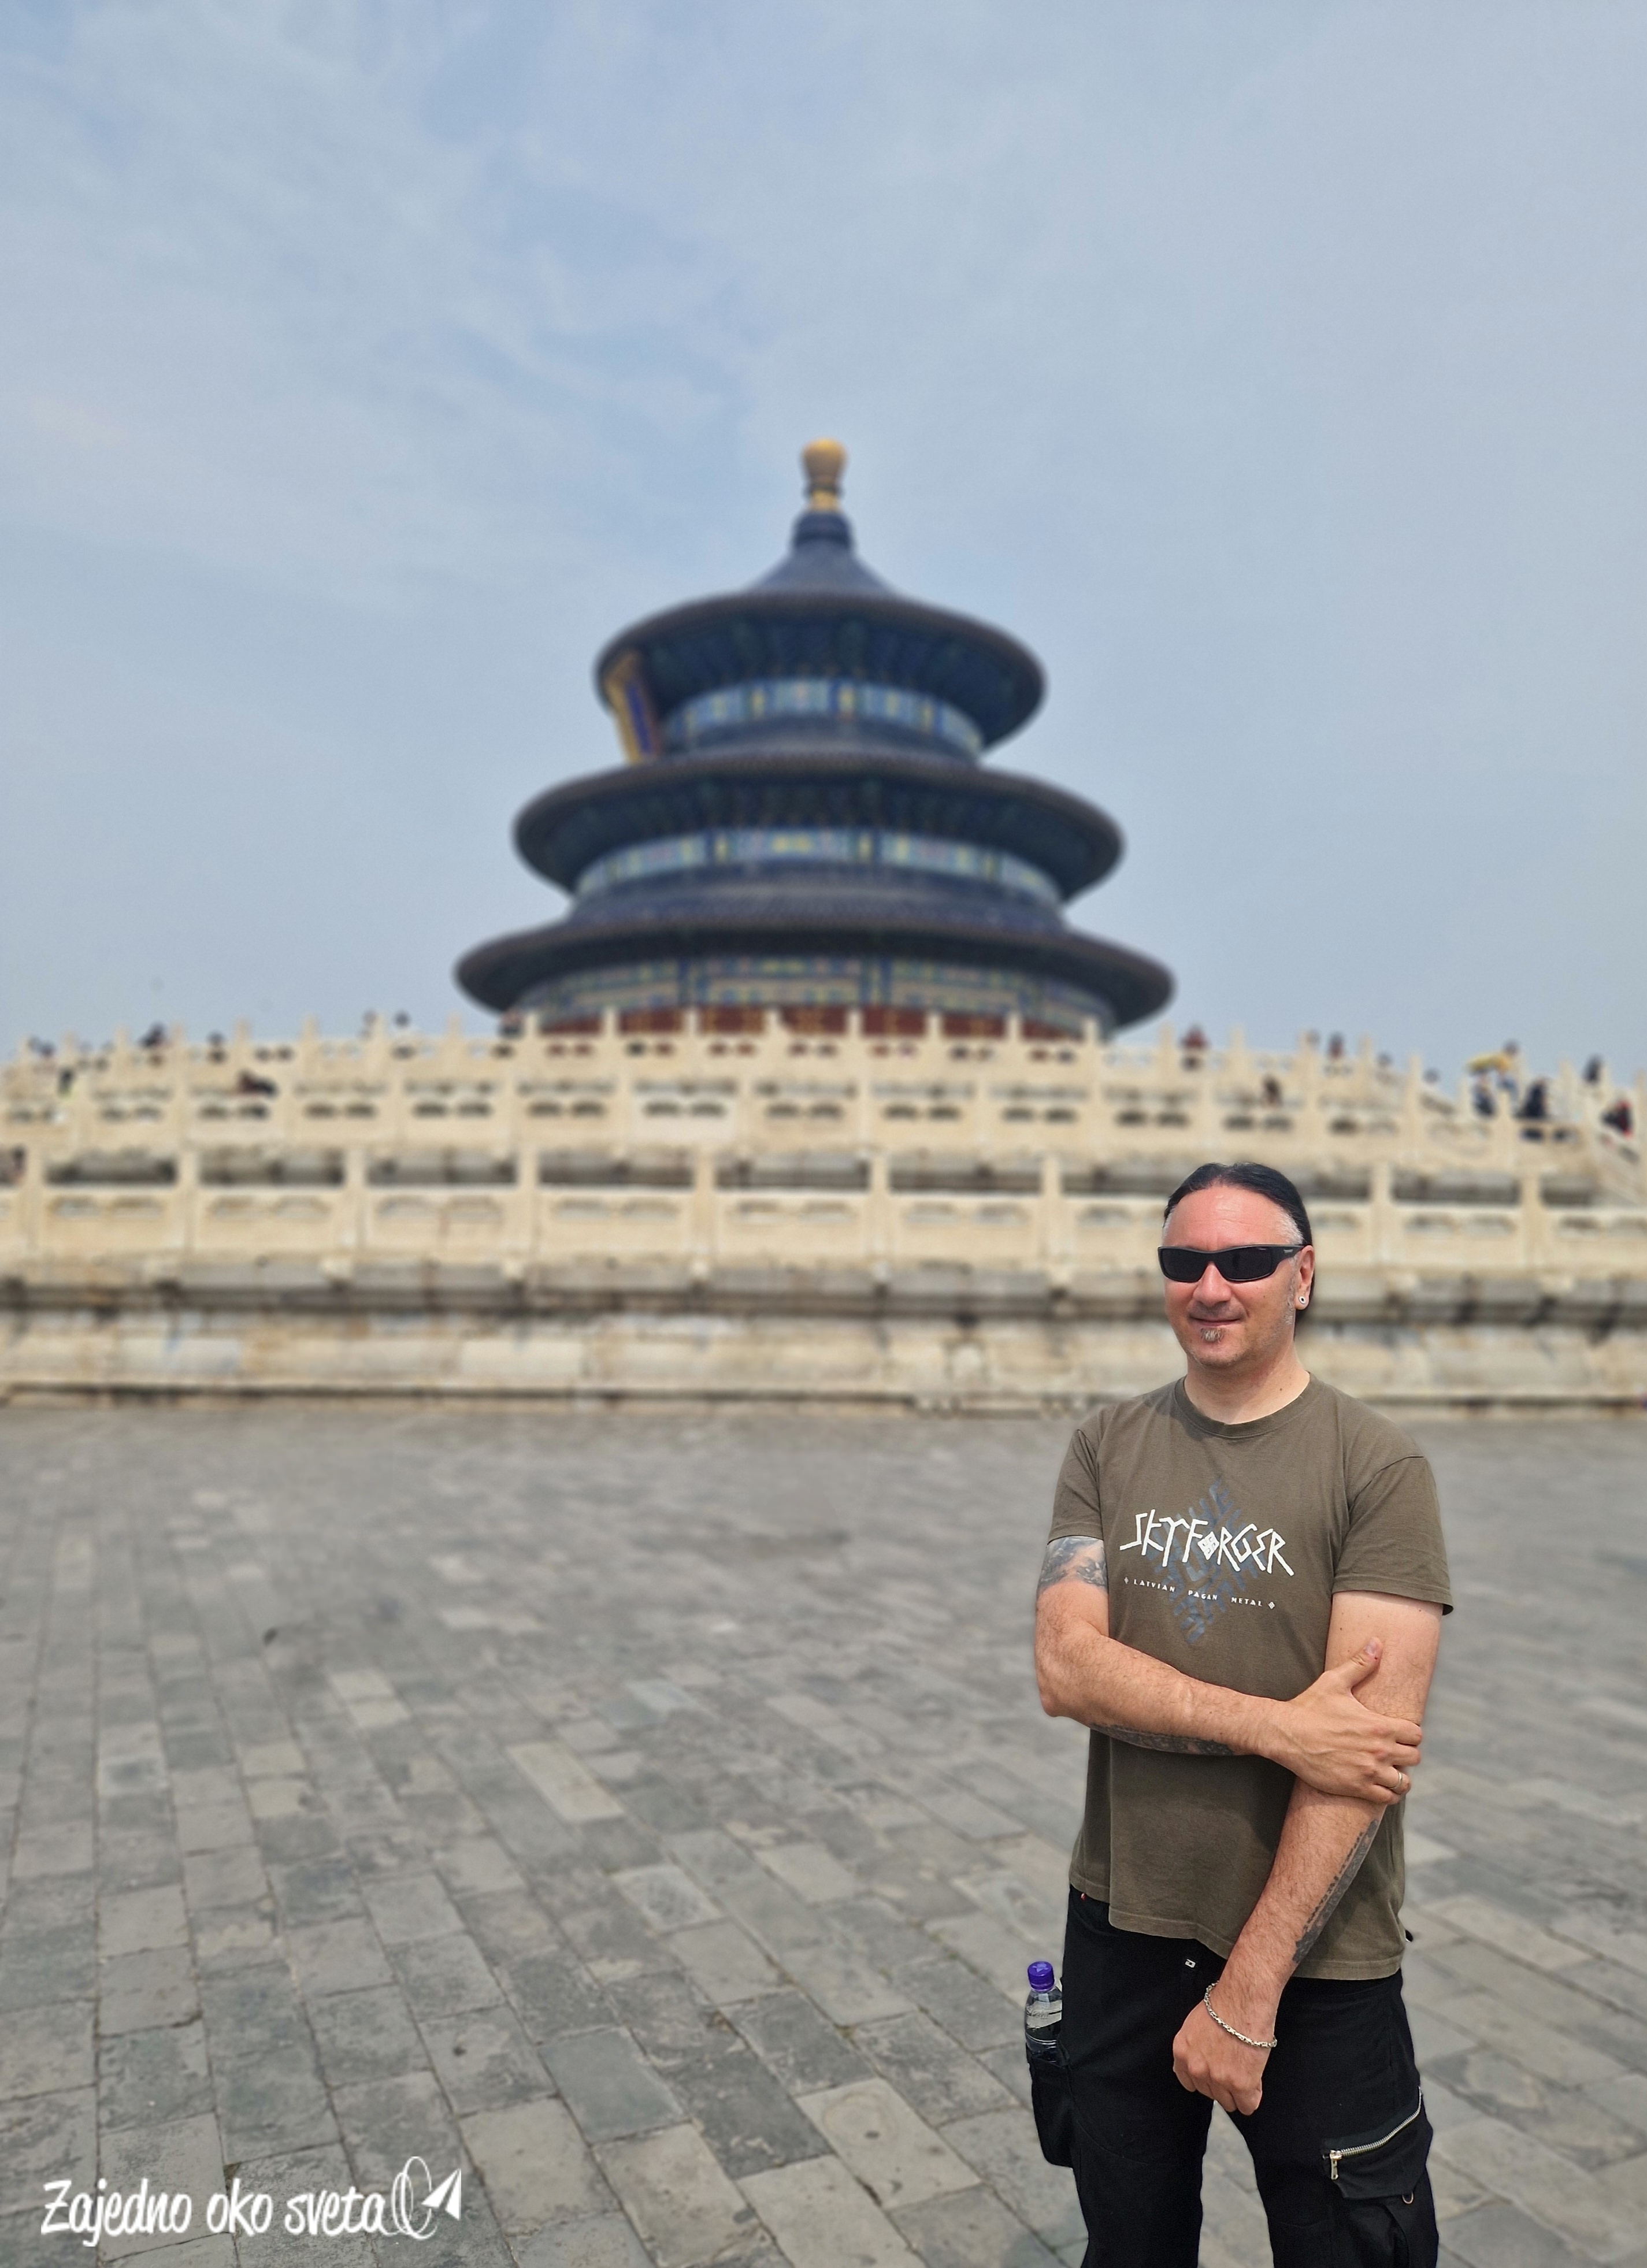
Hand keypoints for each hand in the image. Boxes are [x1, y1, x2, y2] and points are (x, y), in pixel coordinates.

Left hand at [1172, 1997, 1268, 2115]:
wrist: (1243, 1999)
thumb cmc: (1224, 2003)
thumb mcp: (1195, 2025)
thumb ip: (1194, 2048)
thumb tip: (1202, 2060)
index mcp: (1182, 2052)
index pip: (1189, 2083)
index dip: (1206, 2079)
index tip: (1216, 2074)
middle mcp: (1196, 2068)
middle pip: (1211, 2094)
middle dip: (1223, 2084)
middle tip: (1235, 2066)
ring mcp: (1217, 2078)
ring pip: (1229, 2103)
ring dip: (1238, 2091)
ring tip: (1246, 2068)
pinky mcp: (1240, 2085)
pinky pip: (1247, 2106)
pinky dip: (1252, 2096)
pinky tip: (1255, 2080)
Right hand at [1267, 1641, 1421, 1802]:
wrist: (1285, 1735)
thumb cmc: (1309, 1707)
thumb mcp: (1334, 1682)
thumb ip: (1361, 1663)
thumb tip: (1377, 1642)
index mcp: (1379, 1725)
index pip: (1416, 1734)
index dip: (1410, 1733)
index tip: (1399, 1733)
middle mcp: (1379, 1750)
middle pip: (1414, 1757)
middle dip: (1406, 1753)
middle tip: (1393, 1750)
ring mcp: (1369, 1772)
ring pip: (1404, 1781)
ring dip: (1399, 1776)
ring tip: (1389, 1770)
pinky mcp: (1357, 1788)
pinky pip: (1387, 1797)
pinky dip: (1388, 1793)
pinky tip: (1380, 1785)